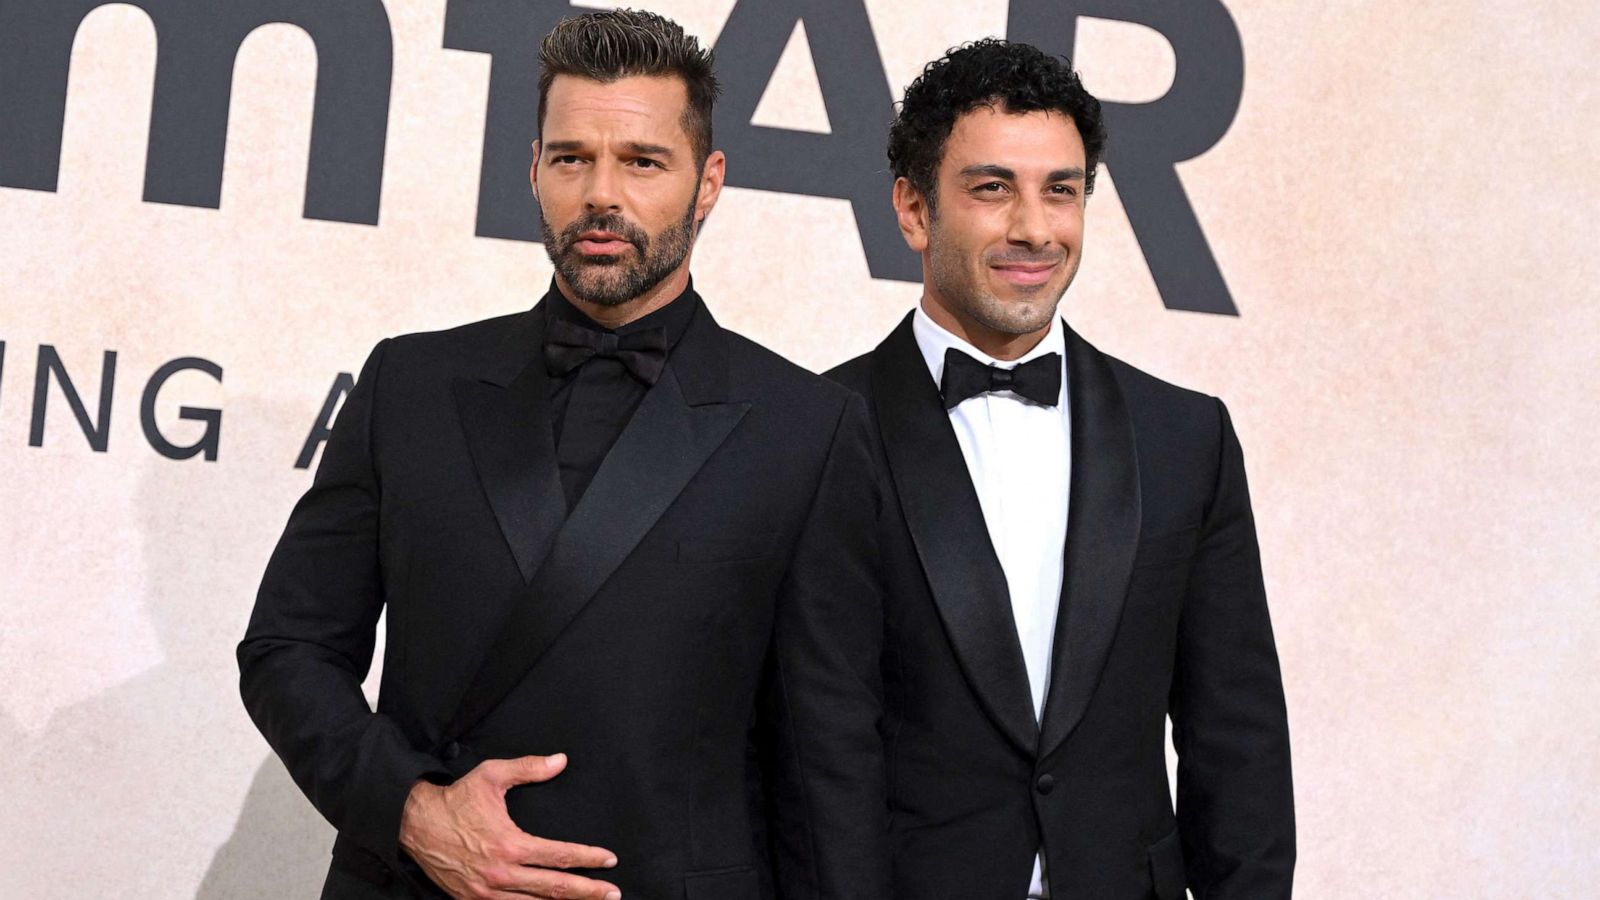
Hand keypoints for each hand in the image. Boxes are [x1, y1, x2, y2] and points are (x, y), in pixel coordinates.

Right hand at [399, 753, 620, 899]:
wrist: (414, 824)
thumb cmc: (456, 800)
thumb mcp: (492, 776)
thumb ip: (529, 768)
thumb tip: (561, 761)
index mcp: (510, 845)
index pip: (560, 856)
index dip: (588, 859)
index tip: (609, 859)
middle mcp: (500, 874)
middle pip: (554, 889)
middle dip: (588, 892)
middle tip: (612, 894)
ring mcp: (486, 893)